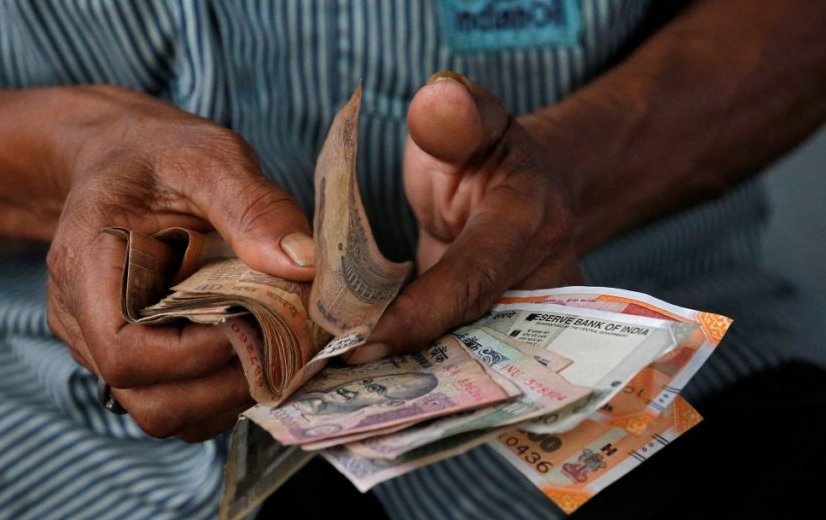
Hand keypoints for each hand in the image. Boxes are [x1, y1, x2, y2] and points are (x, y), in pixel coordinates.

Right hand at [44, 86, 314, 440]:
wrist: (120, 159)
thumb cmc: (159, 154)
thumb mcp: (208, 156)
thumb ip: (253, 206)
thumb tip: (303, 266)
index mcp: (85, 265)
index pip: (126, 352)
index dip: (198, 355)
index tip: (255, 321)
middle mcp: (81, 319)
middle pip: (148, 400)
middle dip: (225, 385)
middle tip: (282, 345)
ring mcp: (100, 345)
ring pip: (164, 413)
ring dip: (227, 396)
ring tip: (273, 351)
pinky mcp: (132, 358)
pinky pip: (174, 401)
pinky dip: (219, 392)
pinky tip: (254, 352)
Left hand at [350, 72, 581, 362]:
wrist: (519, 183)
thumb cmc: (481, 147)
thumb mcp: (469, 121)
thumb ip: (454, 115)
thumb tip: (439, 95)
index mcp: (529, 224)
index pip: (471, 279)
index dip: (418, 315)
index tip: (360, 341)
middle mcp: (536, 283)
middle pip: (472, 338)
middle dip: (408, 366)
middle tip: (336, 381)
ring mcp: (518, 319)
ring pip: (464, 363)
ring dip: (405, 379)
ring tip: (336, 391)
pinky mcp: (490, 337)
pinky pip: (453, 362)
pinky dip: (409, 374)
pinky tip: (354, 385)